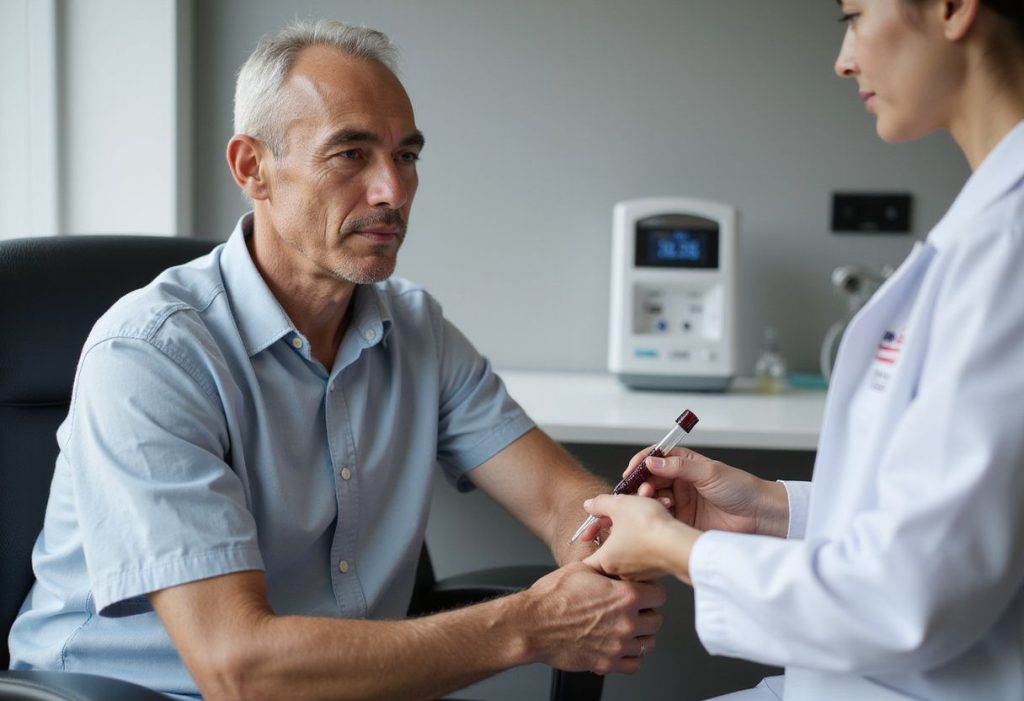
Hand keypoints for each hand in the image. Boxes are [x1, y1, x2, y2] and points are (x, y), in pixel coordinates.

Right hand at [520, 562, 665, 674]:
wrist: (532, 624)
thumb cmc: (552, 597)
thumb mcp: (582, 569)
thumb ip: (607, 569)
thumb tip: (616, 563)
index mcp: (624, 595)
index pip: (659, 595)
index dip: (651, 591)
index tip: (644, 592)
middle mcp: (626, 621)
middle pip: (657, 620)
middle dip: (646, 613)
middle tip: (634, 610)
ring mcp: (618, 644)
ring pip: (649, 644)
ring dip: (640, 636)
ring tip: (626, 629)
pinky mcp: (607, 663)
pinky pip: (635, 665)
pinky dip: (630, 657)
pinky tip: (620, 647)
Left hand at [582, 494, 699, 582]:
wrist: (680, 543)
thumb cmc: (649, 527)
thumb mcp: (619, 504)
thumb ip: (600, 503)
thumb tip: (589, 505)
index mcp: (606, 560)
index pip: (586, 558)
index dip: (588, 540)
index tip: (587, 533)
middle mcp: (621, 571)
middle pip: (609, 550)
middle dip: (614, 530)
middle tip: (619, 517)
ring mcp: (640, 573)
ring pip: (629, 549)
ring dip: (633, 532)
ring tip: (641, 516)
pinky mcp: (656, 570)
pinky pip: (646, 554)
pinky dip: (647, 540)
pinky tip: (655, 526)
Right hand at [626, 448, 789, 537]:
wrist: (759, 516)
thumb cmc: (740, 489)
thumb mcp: (709, 472)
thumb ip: (679, 466)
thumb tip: (652, 462)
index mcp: (684, 464)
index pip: (655, 459)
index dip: (641, 463)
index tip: (631, 471)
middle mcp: (679, 482)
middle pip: (649, 480)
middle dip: (641, 485)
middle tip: (641, 492)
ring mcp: (680, 503)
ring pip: (652, 499)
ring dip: (647, 501)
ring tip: (652, 503)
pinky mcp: (682, 522)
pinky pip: (661, 518)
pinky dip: (656, 516)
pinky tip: (660, 516)